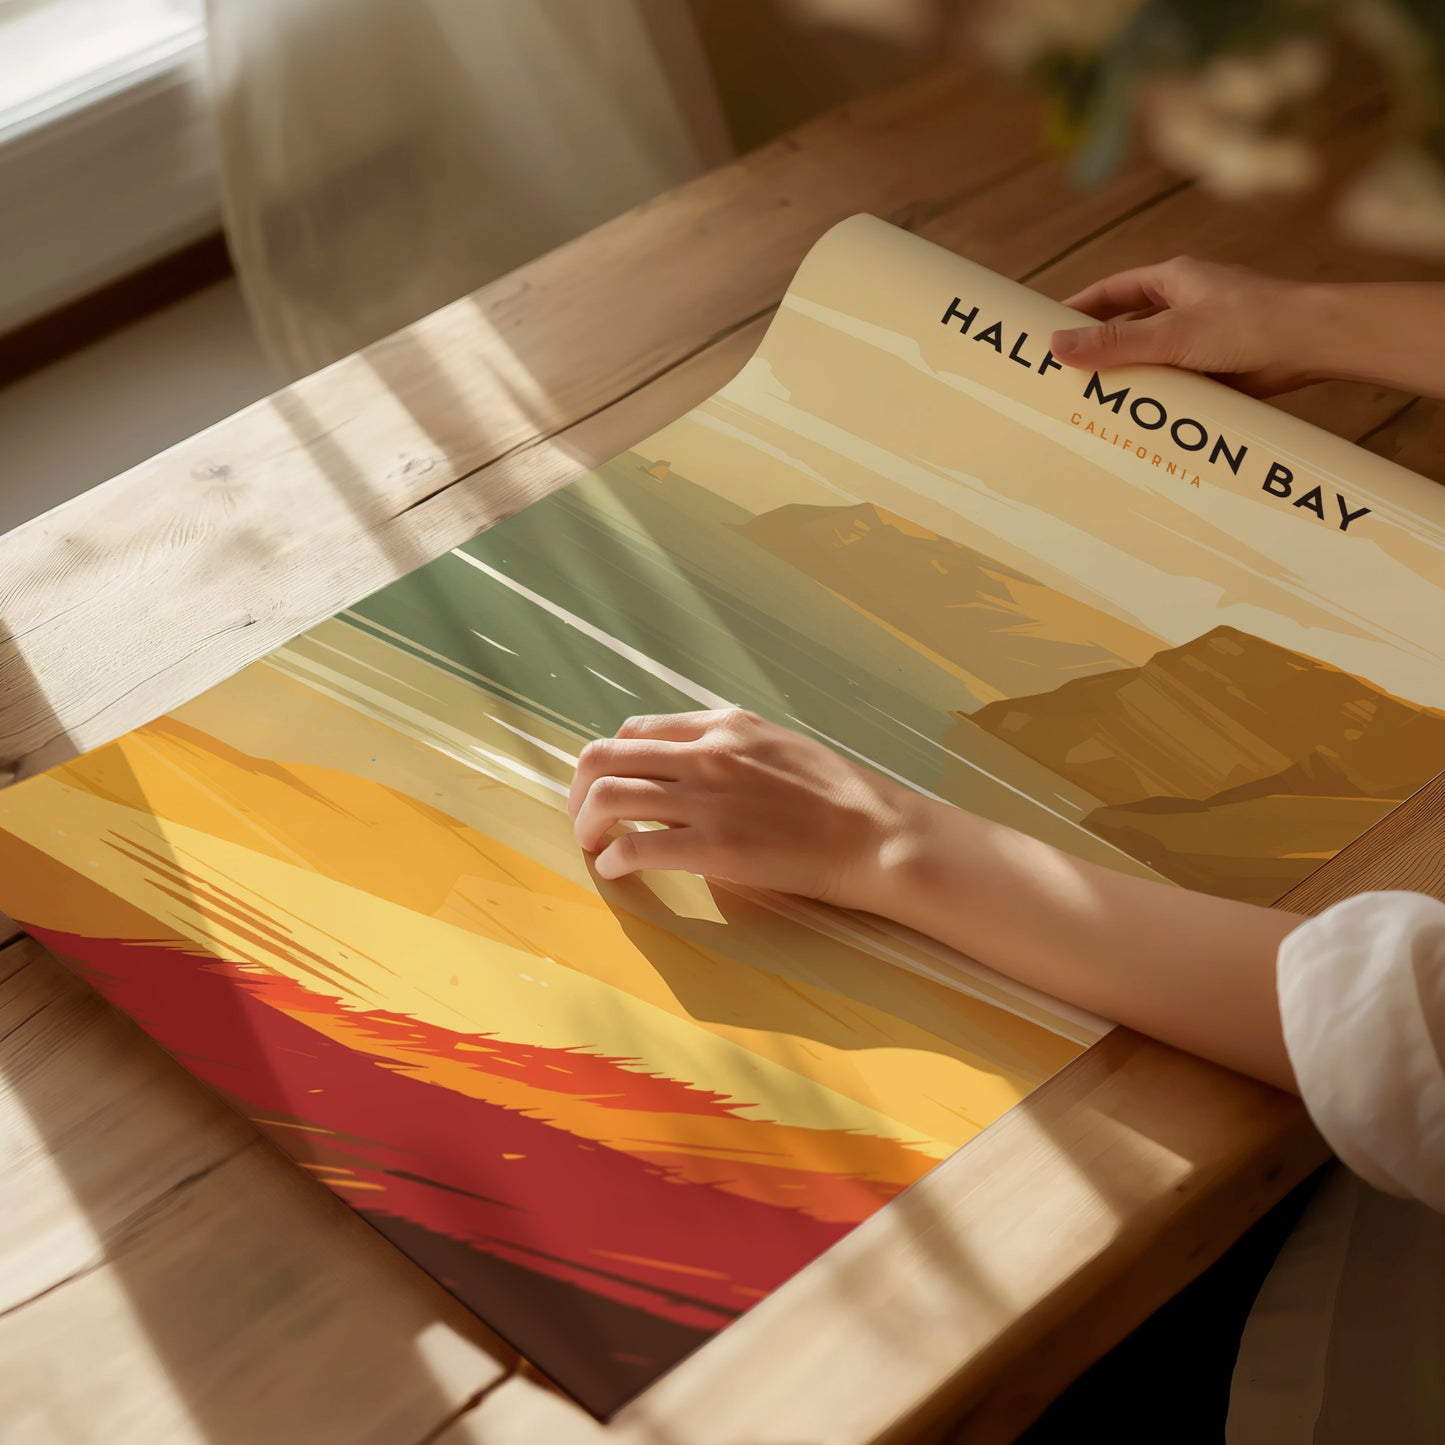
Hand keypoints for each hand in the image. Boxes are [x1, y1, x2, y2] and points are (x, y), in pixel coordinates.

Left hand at [567, 708, 917, 907]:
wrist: (872, 834)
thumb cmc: (834, 795)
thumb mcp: (775, 745)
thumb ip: (726, 748)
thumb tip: (684, 767)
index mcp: (722, 725)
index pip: (635, 730)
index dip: (608, 761)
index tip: (606, 786)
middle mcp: (706, 753)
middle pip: (606, 756)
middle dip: (579, 790)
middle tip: (584, 819)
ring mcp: (707, 799)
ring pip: (608, 796)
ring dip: (586, 824)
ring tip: (592, 845)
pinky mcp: (713, 846)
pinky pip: (636, 846)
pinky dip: (613, 859)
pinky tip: (617, 870)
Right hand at [1049, 256, 1317, 395]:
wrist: (1314, 344)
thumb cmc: (1249, 322)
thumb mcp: (1171, 333)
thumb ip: (1114, 343)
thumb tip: (1056, 346)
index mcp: (1174, 281)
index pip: (1112, 292)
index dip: (1078, 309)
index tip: (1048, 330)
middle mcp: (1187, 305)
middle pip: (1129, 327)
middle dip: (1099, 350)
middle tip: (1063, 375)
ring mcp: (1203, 338)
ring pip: (1152, 358)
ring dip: (1129, 378)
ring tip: (1093, 404)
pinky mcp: (1218, 368)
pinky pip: (1176, 383)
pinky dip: (1158, 398)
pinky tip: (1138, 418)